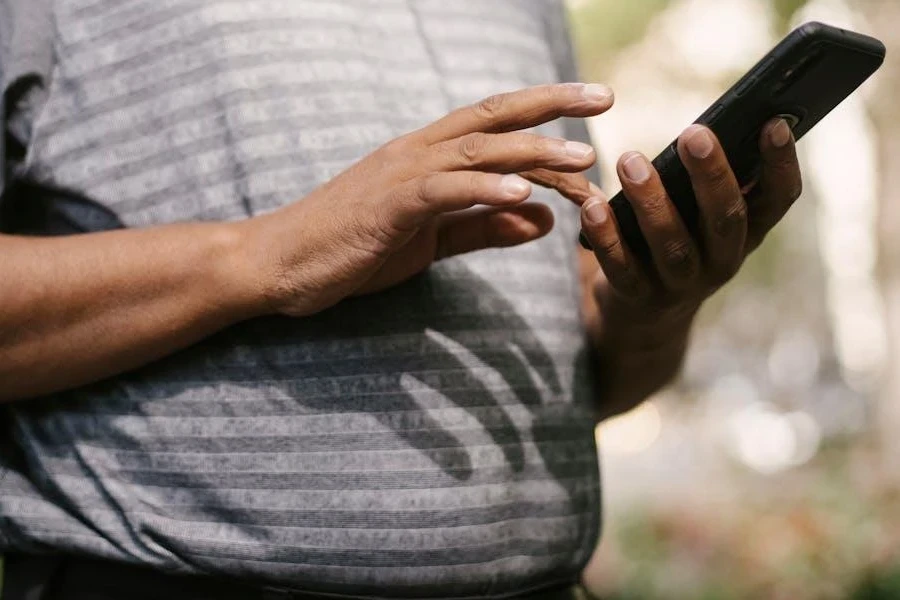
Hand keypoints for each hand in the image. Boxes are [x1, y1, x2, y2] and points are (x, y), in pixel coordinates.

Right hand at [236, 83, 613, 316]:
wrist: (281, 262)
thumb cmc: (352, 248)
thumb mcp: (431, 241)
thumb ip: (485, 226)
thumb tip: (542, 218)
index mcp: (428, 157)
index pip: (495, 127)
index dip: (544, 118)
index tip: (591, 117)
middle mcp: (418, 152)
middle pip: (493, 119)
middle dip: (550, 106)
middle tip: (603, 98)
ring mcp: (400, 174)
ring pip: (476, 152)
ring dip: (531, 152)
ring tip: (579, 157)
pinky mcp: (386, 205)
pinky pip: (442, 191)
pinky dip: (483, 189)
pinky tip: (523, 195)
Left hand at [580, 118, 801, 346]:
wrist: (642, 318)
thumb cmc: (675, 241)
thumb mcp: (699, 217)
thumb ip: (704, 181)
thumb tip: (701, 127)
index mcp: (746, 234)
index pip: (778, 200)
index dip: (781, 164)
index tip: (774, 122)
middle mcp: (722, 262)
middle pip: (726, 219)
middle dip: (712, 176)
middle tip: (694, 134)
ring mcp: (681, 285)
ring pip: (673, 245)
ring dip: (652, 201)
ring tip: (629, 161)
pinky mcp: (638, 297)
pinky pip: (622, 267)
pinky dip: (607, 237)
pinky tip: (593, 206)